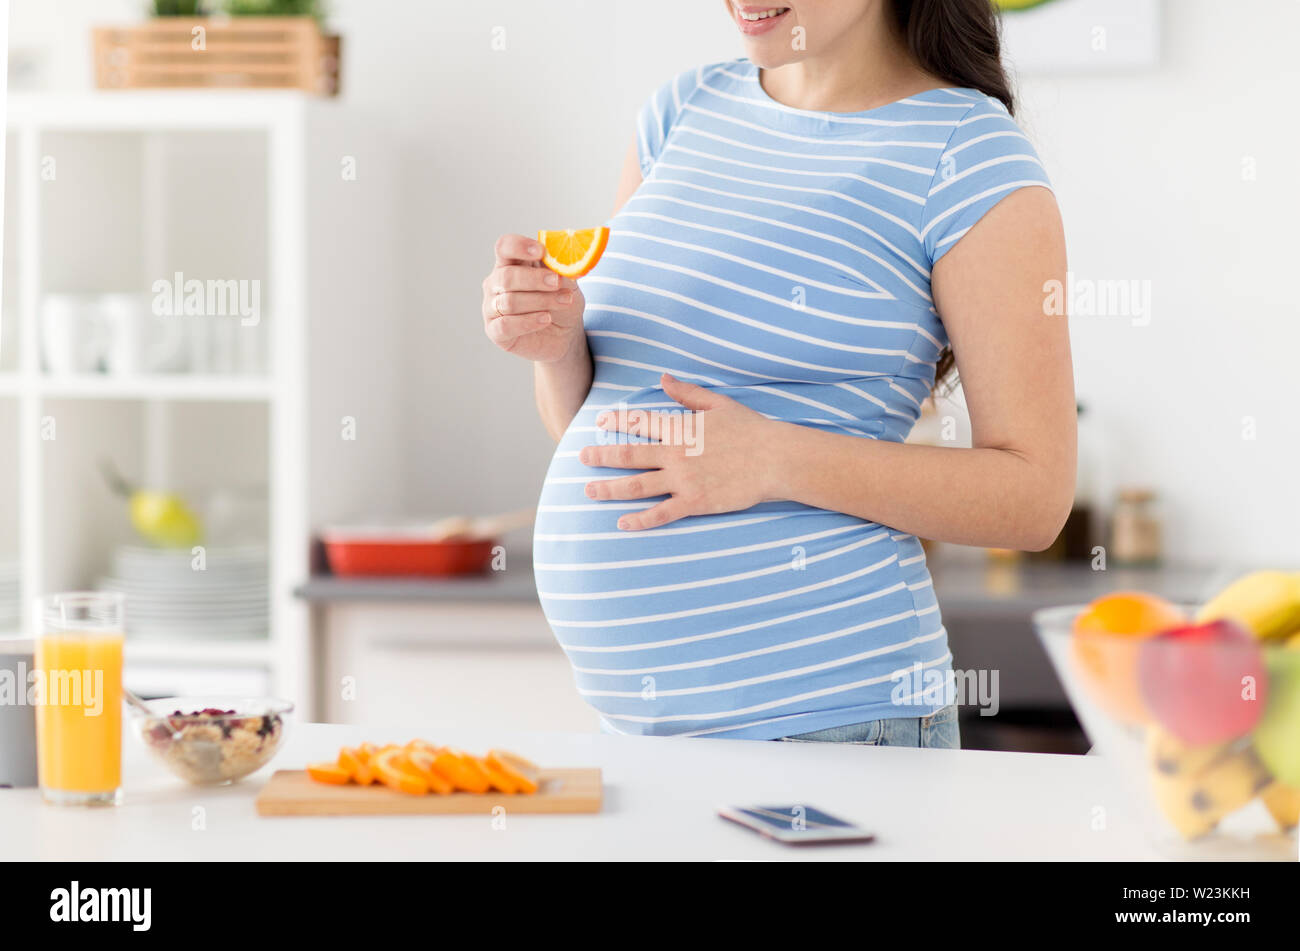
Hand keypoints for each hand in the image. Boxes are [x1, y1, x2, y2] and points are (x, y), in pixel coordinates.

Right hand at [481, 234, 585, 363]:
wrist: (564, 334)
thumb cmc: (561, 302)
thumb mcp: (568, 282)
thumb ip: (561, 268)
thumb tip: (563, 256)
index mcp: (511, 263)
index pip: (504, 247)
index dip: (519, 246)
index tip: (541, 252)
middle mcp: (496, 284)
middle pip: (506, 276)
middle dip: (534, 279)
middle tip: (557, 282)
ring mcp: (492, 308)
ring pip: (509, 302)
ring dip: (540, 301)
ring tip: (564, 302)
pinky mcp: (495, 332)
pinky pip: (505, 325)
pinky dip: (528, 322)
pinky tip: (546, 319)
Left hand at [581, 374, 781, 529]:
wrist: (775, 458)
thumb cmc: (751, 429)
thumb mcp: (718, 404)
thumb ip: (687, 393)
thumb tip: (664, 378)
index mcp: (680, 429)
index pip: (639, 423)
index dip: (616, 422)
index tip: (599, 422)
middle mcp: (676, 455)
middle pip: (629, 455)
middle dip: (602, 456)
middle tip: (582, 458)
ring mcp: (683, 480)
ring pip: (637, 486)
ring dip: (610, 489)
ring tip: (589, 491)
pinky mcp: (695, 503)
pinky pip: (661, 514)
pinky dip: (640, 520)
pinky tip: (622, 523)